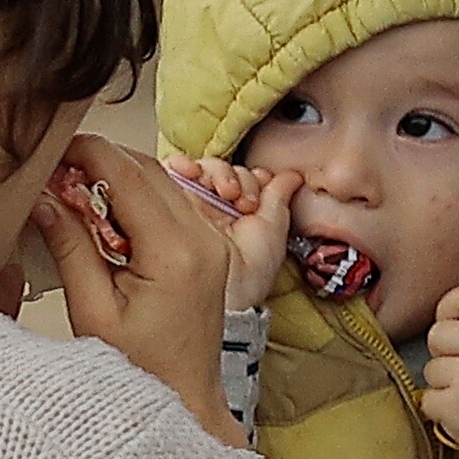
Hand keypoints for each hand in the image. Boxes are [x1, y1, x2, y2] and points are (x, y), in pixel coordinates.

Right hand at [36, 136, 244, 439]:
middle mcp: (204, 240)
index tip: (50, 149)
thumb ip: (69, 246)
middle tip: (53, 171)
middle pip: (148, 170)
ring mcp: (212, 244)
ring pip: (161, 182)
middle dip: (98, 160)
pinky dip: (136, 197)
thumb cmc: (139, 370)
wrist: (185, 402)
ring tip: (71, 193)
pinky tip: (102, 215)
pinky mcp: (210, 251)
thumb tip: (41, 197)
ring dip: (117, 177)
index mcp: (176, 253)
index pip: (128, 175)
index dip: (86, 152)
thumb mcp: (92, 310)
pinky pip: (171, 205)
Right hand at [158, 153, 295, 314]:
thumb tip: (292, 175)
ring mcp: (189, 206)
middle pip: (222, 171)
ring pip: (200, 169)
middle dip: (235, 177)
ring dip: (215, 172)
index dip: (252, 178)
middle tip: (241, 200)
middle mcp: (214, 208)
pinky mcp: (165, 204)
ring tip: (224, 192)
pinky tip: (188, 171)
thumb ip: (279, 198)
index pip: (244, 177)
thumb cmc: (248, 276)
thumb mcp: (273, 232)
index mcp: (240, 212)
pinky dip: (180, 165)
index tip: (257, 197)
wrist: (221, 294)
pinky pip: (168, 174)